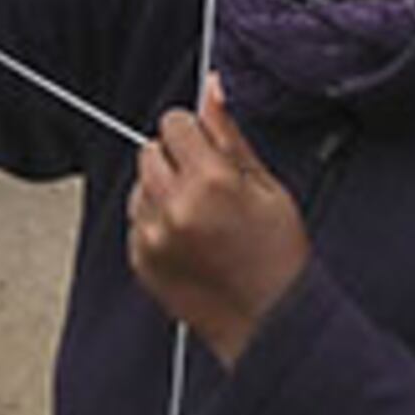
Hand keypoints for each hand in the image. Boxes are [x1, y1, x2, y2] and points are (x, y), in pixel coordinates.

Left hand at [126, 75, 309, 365]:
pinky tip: (189, 240)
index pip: (175, 124)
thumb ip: (230, 135)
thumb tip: (212, 90)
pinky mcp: (141, 261)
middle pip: (150, 150)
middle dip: (176, 159)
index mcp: (210, 181)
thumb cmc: (278, 257)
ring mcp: (153, 237)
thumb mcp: (266, 186)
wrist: (271, 324)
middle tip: (207, 186)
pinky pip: (135, 220)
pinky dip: (155, 223)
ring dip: (162, 191)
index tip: (208, 149)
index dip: (195, 133)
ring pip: (140, 185)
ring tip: (199, 217)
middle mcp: (174, 207)